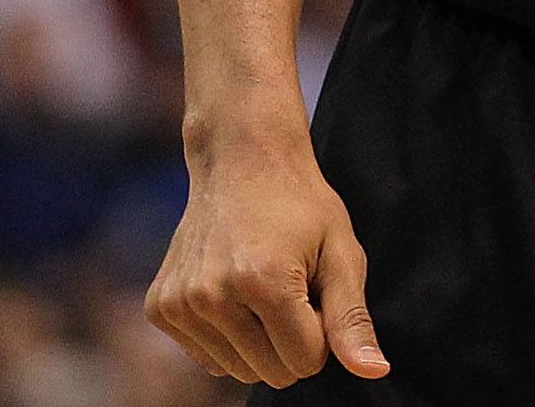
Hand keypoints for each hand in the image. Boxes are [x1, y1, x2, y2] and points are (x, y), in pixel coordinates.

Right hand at [145, 115, 389, 388]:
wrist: (240, 160)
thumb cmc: (300, 204)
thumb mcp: (341, 252)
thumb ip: (352, 319)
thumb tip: (374, 372)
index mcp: (264, 282)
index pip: (306, 363)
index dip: (321, 332)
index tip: (315, 291)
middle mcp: (212, 297)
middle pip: (271, 374)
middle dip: (291, 341)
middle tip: (290, 286)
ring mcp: (180, 304)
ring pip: (237, 372)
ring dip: (258, 341)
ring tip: (261, 287)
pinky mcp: (160, 309)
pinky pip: (208, 359)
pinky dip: (227, 337)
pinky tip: (232, 291)